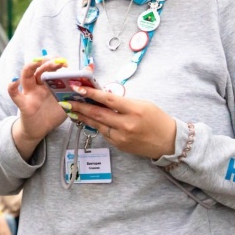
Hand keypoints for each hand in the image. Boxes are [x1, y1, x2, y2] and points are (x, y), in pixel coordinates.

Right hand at [9, 57, 70, 157]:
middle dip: (47, 62)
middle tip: (57, 61)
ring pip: (26, 76)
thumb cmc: (52, 113)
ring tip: (37, 61)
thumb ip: (77, 88)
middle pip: (40, 69)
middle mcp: (38, 85)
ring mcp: (29, 93)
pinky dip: (12, 87)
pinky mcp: (23, 104)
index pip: (50, 68)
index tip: (65, 62)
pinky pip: (15, 94)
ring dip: (31, 67)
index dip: (56, 63)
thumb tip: (90, 71)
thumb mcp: (67, 100)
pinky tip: (13, 81)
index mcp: (48, 83)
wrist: (39, 130)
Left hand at [61, 85, 176, 159]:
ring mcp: (122, 137)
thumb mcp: (143, 104)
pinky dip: (95, 126)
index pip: (108, 99)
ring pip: (97, 125)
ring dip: (83, 117)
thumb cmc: (157, 119)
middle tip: (65, 101)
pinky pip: (104, 133)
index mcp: (134, 110)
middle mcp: (126, 124)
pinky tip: (87, 120)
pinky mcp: (120, 146)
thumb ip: (122, 102)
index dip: (91, 93)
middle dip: (79, 107)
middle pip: (98, 114)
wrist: (168, 142)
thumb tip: (103, 97)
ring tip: (71, 110)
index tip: (77, 88)